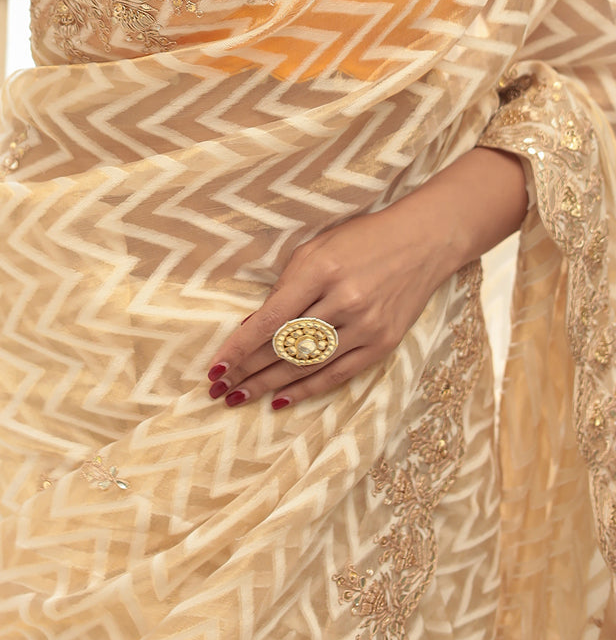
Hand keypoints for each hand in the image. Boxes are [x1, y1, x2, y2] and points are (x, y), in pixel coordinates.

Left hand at [204, 200, 456, 411]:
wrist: (423, 242)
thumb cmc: (360, 240)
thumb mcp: (316, 249)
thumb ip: (285, 286)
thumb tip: (252, 326)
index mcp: (321, 270)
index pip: (271, 319)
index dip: (240, 346)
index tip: (215, 367)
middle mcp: (344, 301)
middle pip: (286, 346)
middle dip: (248, 370)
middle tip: (219, 388)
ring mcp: (366, 326)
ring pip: (307, 365)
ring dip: (269, 385)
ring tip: (240, 397)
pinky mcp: (383, 344)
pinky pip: (337, 374)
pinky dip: (306, 389)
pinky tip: (280, 399)